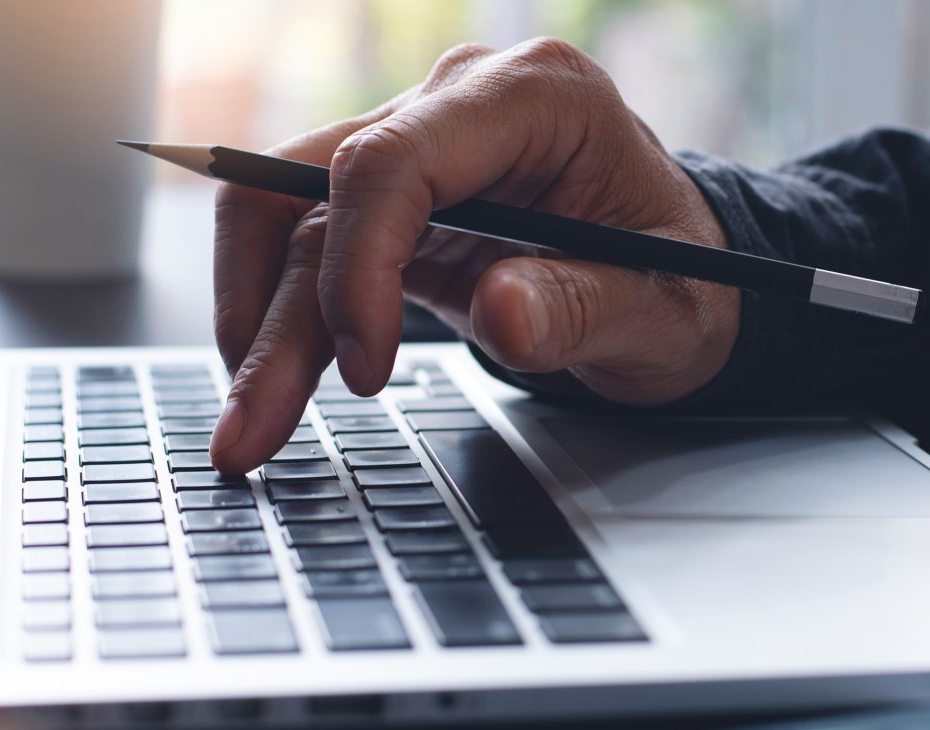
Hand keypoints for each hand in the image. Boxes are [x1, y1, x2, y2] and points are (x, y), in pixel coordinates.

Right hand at [209, 37, 738, 473]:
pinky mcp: (392, 203)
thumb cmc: (683, 278)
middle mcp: (458, 104)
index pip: (397, 157)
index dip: (360, 263)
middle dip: (272, 310)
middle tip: (253, 423)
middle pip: (313, 185)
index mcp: (536, 98)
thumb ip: (586, 307)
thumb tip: (504, 315)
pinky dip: (280, 324)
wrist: (680, 278)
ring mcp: (417, 147)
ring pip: (288, 222)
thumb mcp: (664, 310)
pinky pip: (306, 251)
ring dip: (256, 327)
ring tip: (247, 431)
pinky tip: (269, 393)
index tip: (366, 368)